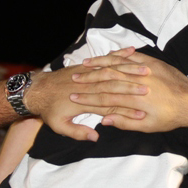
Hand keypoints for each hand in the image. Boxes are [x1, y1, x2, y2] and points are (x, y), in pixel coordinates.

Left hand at [25, 48, 149, 140]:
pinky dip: (119, 54)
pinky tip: (132, 51)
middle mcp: (88, 85)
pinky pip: (106, 58)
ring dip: (130, 69)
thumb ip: (77, 132)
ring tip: (146, 70)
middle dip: (133, 86)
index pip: (109, 105)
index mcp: (85, 101)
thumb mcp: (59, 126)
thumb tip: (95, 136)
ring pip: (112, 69)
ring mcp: (88, 73)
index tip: (143, 111)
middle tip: (150, 88)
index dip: (126, 109)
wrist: (37, 90)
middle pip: (114, 85)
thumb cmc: (49, 110)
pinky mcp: (87, 66)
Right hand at [71, 50, 187, 132]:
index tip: (73, 96)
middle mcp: (138, 82)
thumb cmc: (171, 118)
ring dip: (99, 64)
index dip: (87, 97)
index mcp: (135, 99)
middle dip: (88, 78)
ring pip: (117, 64)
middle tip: (73, 79)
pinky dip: (118, 55)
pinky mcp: (153, 62)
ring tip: (84, 65)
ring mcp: (145, 70)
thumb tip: (104, 120)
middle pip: (107, 78)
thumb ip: (125, 122)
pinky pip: (132, 56)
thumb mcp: (148, 127)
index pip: (105, 97)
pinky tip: (107, 55)